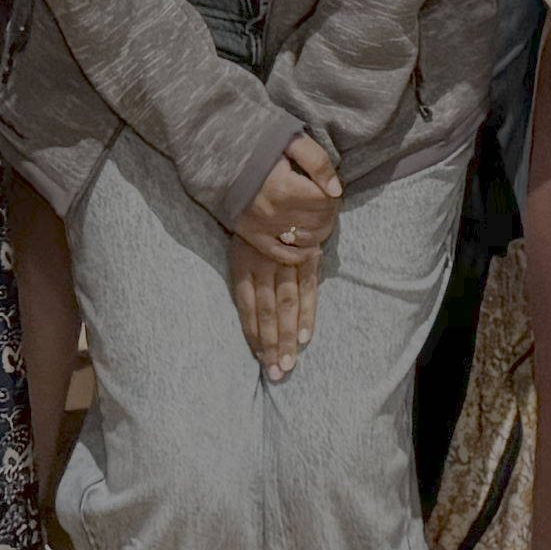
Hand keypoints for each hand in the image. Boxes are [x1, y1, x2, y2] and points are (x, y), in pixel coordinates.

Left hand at [229, 214, 319, 379]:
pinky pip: (308, 287)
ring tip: (288, 364)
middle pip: (267, 312)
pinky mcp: (308, 253)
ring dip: (287, 336)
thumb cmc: (256, 210)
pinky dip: (307, 312)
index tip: (258, 359)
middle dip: (271, 344)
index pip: (247, 306)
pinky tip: (305, 336)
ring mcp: (287, 259)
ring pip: (286, 305)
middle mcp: (264, 264)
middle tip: (275, 374)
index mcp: (243, 261)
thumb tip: (248, 302)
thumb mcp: (242, 236)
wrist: (275, 175)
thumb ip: (247, 267)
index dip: (253, 334)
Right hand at [232, 130, 341, 263]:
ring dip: (320, 229)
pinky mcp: (251, 235)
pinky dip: (300, 254)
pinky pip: (281, 254)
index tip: (329, 185)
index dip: (334, 193)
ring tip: (317, 215)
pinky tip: (311, 247)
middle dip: (329, 211)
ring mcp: (261, 228)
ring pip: (306, 240)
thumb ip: (317, 162)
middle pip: (319, 222)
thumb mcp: (291, 139)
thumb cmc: (257, 141)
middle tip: (325, 198)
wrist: (217, 151)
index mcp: (284, 188)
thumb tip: (336, 190)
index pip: (326, 201)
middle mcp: (274, 213)